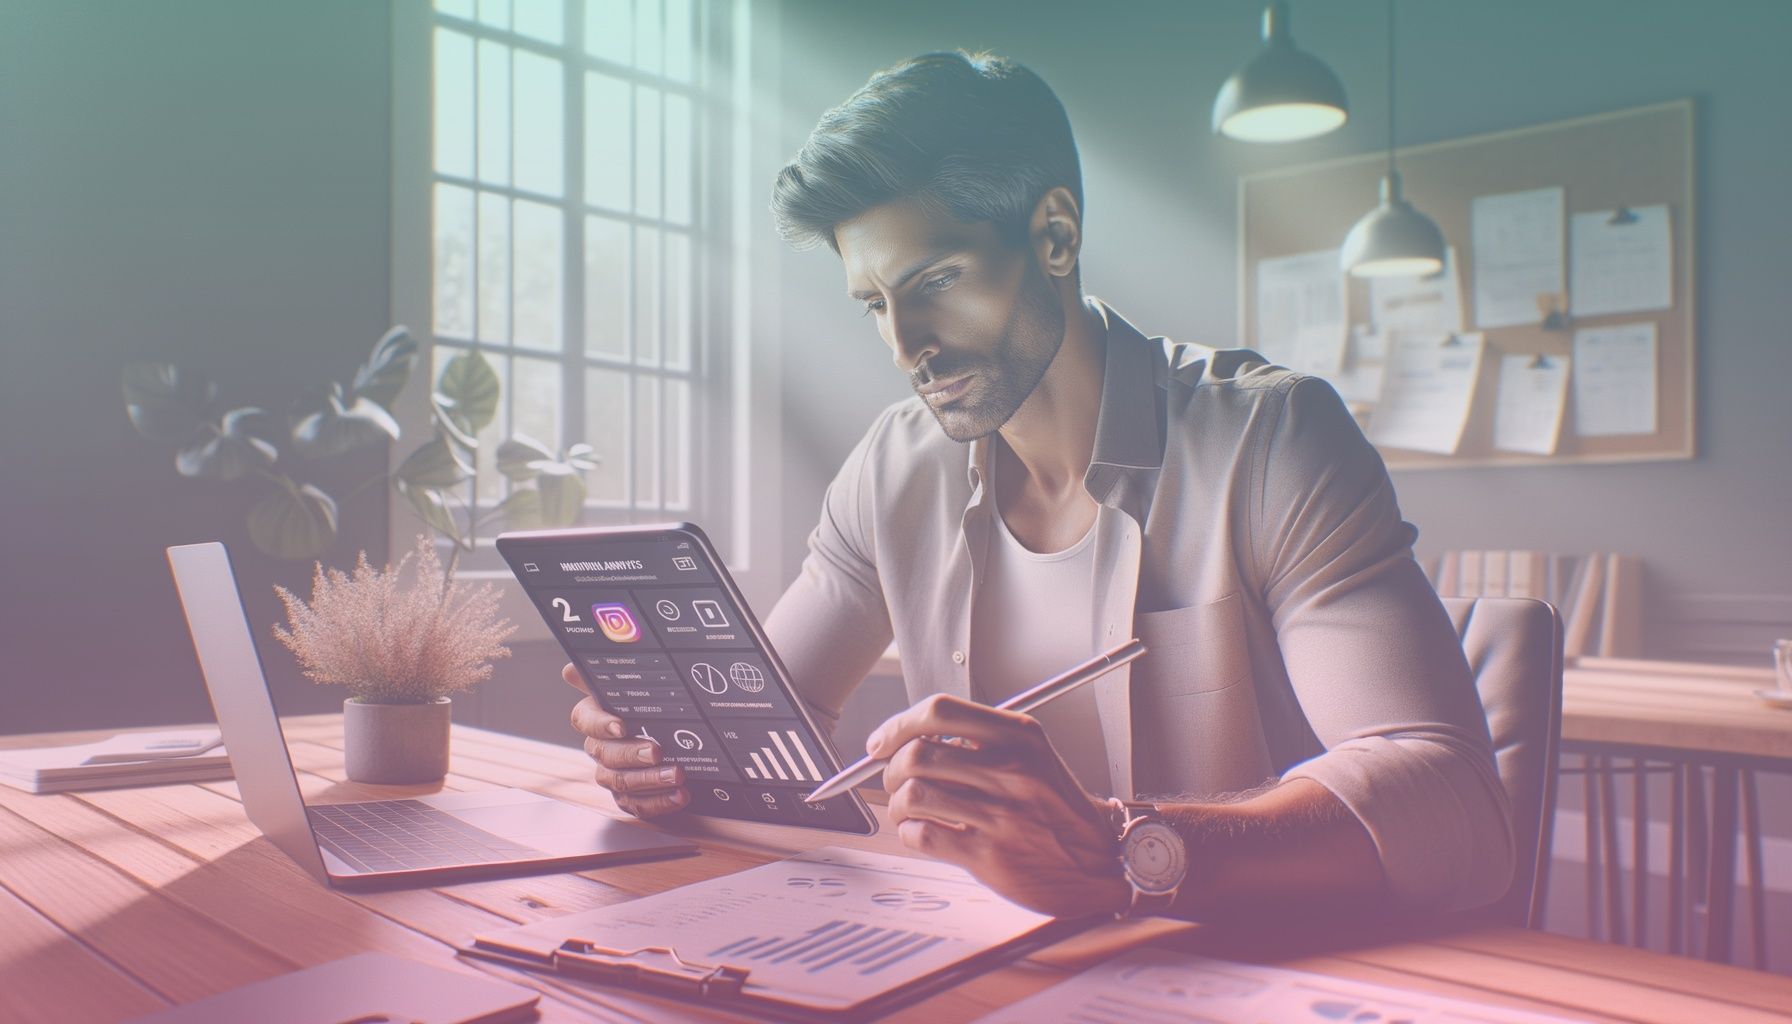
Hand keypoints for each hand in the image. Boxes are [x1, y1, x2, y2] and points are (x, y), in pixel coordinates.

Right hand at [563, 663, 688, 816]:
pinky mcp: (628, 798)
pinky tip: (679, 795)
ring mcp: (612, 775)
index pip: (584, 720)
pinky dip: (659, 802)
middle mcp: (599, 748)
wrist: (675, 740)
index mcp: (595, 718)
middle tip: (657, 751)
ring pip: (621, 783)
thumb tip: (571, 669)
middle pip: (606, 755)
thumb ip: (606, 677)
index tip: (620, 725)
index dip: (600, 724)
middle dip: (632, 754)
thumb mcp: (636, 688)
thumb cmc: (647, 709)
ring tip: (677, 775)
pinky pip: (636, 805)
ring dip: (650, 780)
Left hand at [871, 694, 1128, 917]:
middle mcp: (1011, 771)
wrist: (1096, 863)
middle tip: (894, 777)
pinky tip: (921, 831)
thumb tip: (909, 736)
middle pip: (917, 754)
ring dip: (897, 803)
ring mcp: (1000, 814)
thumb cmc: (1054, 809)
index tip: (881, 740)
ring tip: (906, 808)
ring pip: (914, 794)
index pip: (939, 711)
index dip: (898, 724)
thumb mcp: (1032, 756)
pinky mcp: (988, 855)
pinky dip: (909, 832)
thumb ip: (979, 741)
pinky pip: (923, 834)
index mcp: (1020, 737)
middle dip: (891, 768)